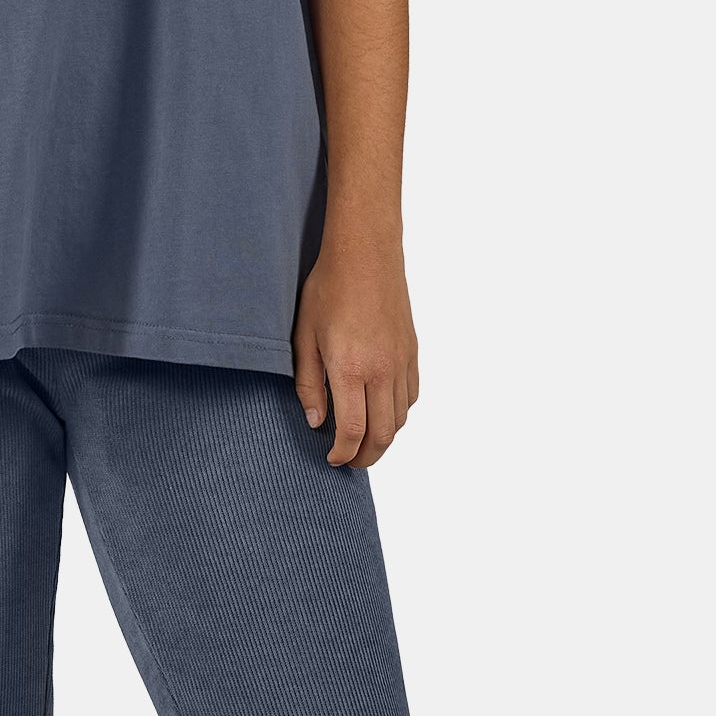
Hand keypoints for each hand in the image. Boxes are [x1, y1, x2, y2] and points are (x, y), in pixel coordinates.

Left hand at [293, 227, 419, 468]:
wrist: (365, 254)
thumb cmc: (328, 290)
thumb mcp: (303, 337)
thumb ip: (309, 385)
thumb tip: (317, 422)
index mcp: (350, 368)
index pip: (353, 431)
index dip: (343, 454)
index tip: (332, 459)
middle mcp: (382, 370)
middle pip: (383, 434)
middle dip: (366, 457)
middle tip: (350, 462)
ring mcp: (401, 361)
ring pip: (401, 418)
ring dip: (384, 437)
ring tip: (364, 440)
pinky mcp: (412, 351)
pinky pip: (411, 396)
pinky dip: (398, 413)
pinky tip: (381, 410)